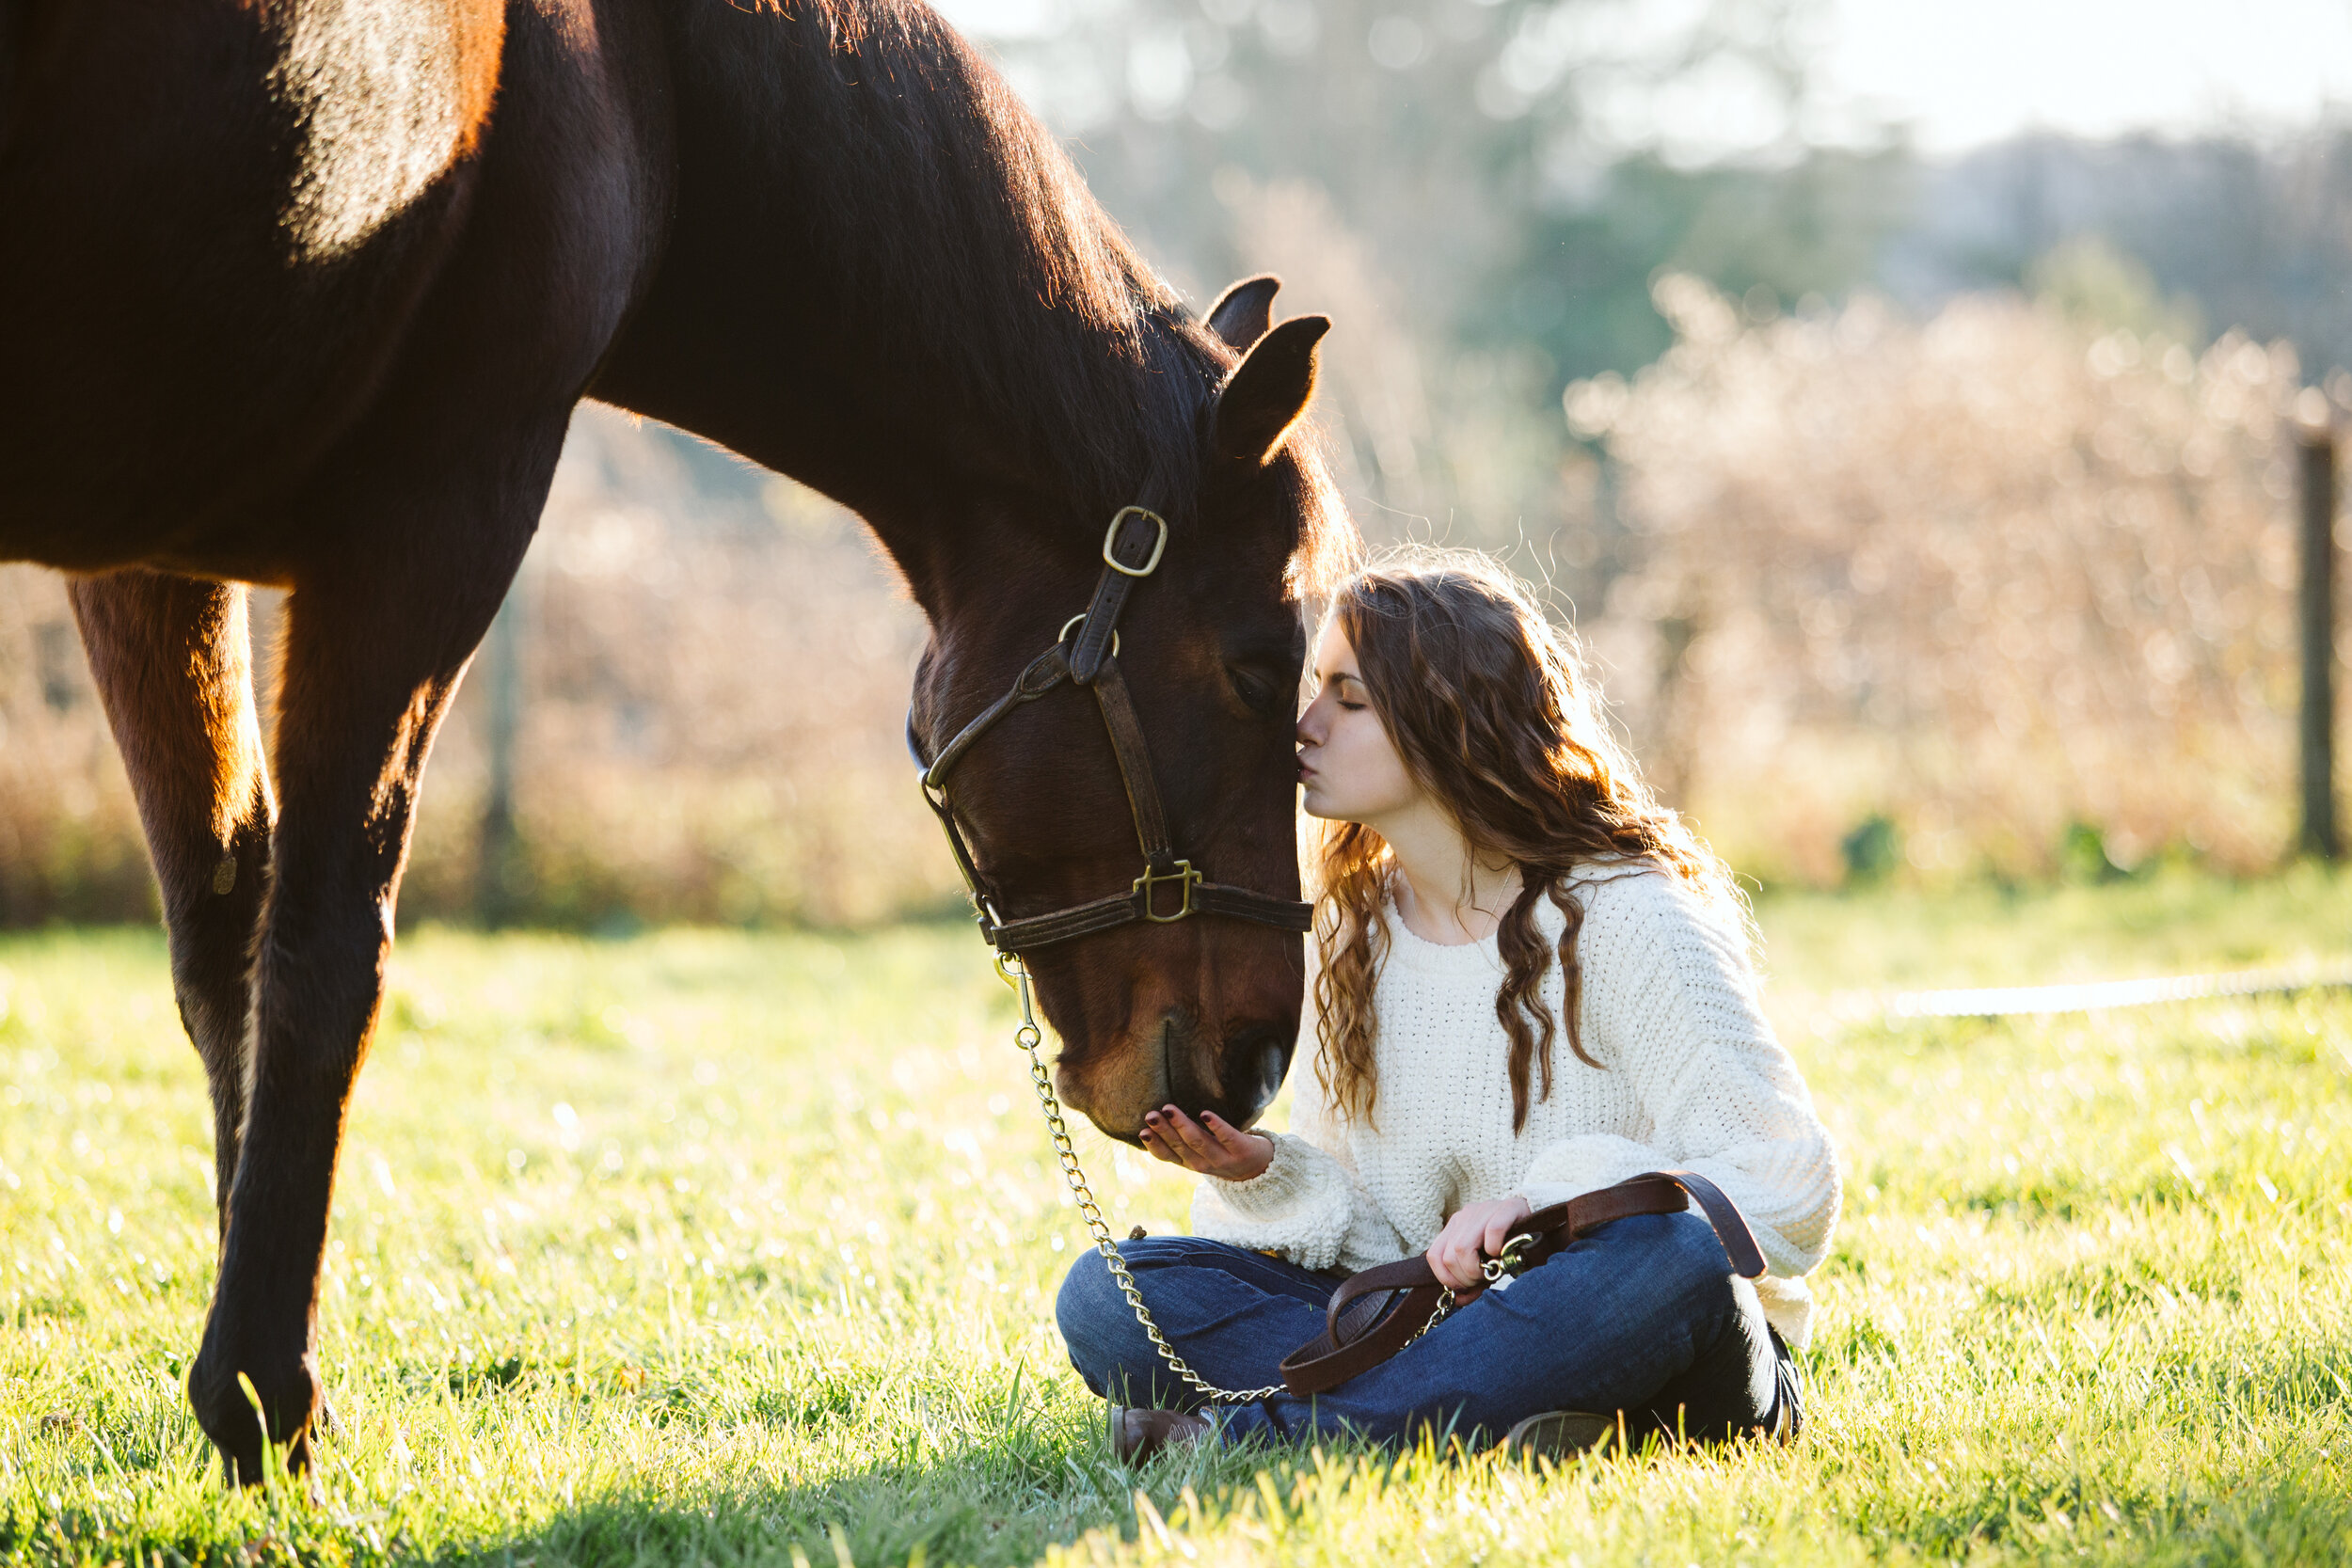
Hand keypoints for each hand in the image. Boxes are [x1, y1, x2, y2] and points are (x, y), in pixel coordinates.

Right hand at [1138, 1104, 1274, 1180]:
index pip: (1168, 1156)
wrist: (1261, 1167)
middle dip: (1164, 1131)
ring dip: (1183, 1125)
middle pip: (1180, 1147)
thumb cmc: (1224, 1151)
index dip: (1154, 1145)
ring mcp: (1223, 1159)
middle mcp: (1204, 1164)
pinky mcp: (1242, 1150)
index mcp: (1190, 1162)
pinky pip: (1227, 1137)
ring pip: (1199, 1142)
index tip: (1142, 1131)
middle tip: (1151, 1115)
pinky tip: (1205, 1114)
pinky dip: (1216, 1126)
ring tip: (1170, 1109)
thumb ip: (1181, 1139)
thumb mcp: (1200, 1150)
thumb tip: (1156, 1115)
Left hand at [1425, 1194, 1532, 1290]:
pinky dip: (1495, 1248)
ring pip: (1462, 1248)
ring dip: (1477, 1269)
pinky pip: (1493, 1231)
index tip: (1465, 1288)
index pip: (1434, 1255)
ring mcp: (1485, 1209)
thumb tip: (1458, 1300)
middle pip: (1449, 1256)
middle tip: (1483, 1279)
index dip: (1447, 1278)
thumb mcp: (1484, 1265)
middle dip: (1465, 1278)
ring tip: (1492, 1270)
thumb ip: (1470, 1282)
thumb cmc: (1507, 1248)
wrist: (1538, 1226)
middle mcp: (1466, 1215)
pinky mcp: (1507, 1208)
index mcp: (1456, 1226)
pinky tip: (1503, 1253)